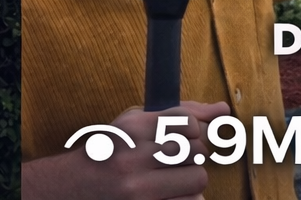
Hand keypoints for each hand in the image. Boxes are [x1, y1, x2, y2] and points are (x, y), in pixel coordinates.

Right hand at [22, 101, 230, 199]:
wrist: (76, 186)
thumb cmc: (111, 150)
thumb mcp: (134, 124)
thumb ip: (178, 115)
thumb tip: (223, 110)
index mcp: (131, 127)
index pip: (188, 122)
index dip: (193, 131)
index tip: (182, 137)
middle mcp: (134, 156)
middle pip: (197, 150)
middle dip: (192, 155)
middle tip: (173, 160)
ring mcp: (140, 188)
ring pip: (198, 178)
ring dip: (191, 179)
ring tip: (171, 179)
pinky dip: (186, 198)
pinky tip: (168, 194)